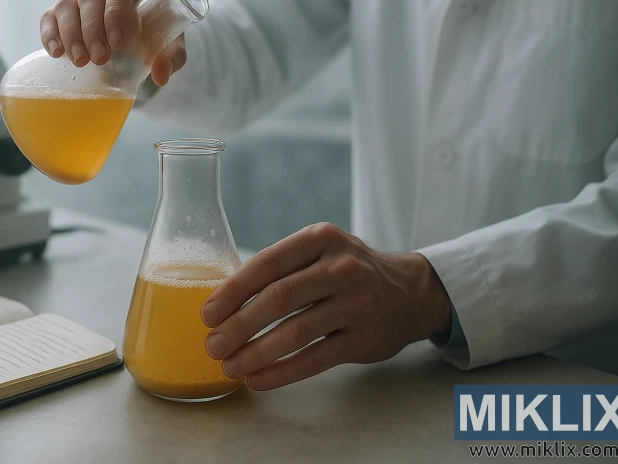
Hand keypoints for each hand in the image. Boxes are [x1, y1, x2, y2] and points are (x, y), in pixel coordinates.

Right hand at [39, 0, 185, 85]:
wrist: (140, 19)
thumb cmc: (158, 22)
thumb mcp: (172, 36)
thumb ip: (173, 55)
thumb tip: (161, 75)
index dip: (116, 13)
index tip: (118, 43)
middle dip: (92, 29)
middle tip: (99, 58)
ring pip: (67, 3)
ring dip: (71, 34)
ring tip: (80, 61)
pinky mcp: (64, 1)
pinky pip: (50, 14)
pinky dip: (50, 33)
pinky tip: (57, 52)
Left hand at [200, 222, 451, 390]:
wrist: (410, 292)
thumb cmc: (347, 271)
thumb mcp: (319, 252)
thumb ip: (281, 268)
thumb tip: (221, 302)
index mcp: (320, 238)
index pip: (268, 263)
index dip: (233, 290)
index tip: (207, 313)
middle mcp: (342, 267)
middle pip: (279, 298)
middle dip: (239, 325)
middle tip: (212, 345)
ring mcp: (357, 303)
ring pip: (297, 332)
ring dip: (256, 352)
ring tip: (229, 366)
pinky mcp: (365, 339)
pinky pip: (316, 359)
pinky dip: (282, 372)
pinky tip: (258, 379)